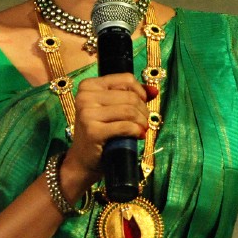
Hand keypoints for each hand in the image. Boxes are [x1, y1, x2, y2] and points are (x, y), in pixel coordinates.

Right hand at [61, 73, 148, 196]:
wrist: (83, 159)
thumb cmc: (100, 131)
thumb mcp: (112, 108)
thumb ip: (132, 96)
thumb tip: (154, 91)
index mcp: (88, 85)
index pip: (126, 79)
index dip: (140, 92)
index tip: (142, 105)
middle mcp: (85, 96)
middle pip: (130, 96)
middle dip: (143, 111)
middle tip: (143, 122)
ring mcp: (87, 114)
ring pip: (129, 111)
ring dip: (142, 122)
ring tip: (142, 129)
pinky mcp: (93, 131)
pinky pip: (126, 126)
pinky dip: (137, 131)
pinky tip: (138, 136)